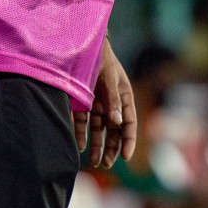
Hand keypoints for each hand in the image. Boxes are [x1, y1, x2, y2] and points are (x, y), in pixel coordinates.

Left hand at [75, 40, 137, 167]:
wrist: (77, 43)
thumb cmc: (99, 57)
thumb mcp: (108, 77)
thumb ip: (113, 99)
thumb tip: (118, 123)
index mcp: (123, 94)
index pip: (129, 121)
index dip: (129, 139)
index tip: (126, 156)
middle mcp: (111, 100)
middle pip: (114, 129)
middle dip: (112, 147)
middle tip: (107, 164)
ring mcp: (95, 101)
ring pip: (99, 128)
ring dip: (97, 145)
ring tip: (95, 162)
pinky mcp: (80, 102)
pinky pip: (82, 122)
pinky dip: (81, 134)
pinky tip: (80, 146)